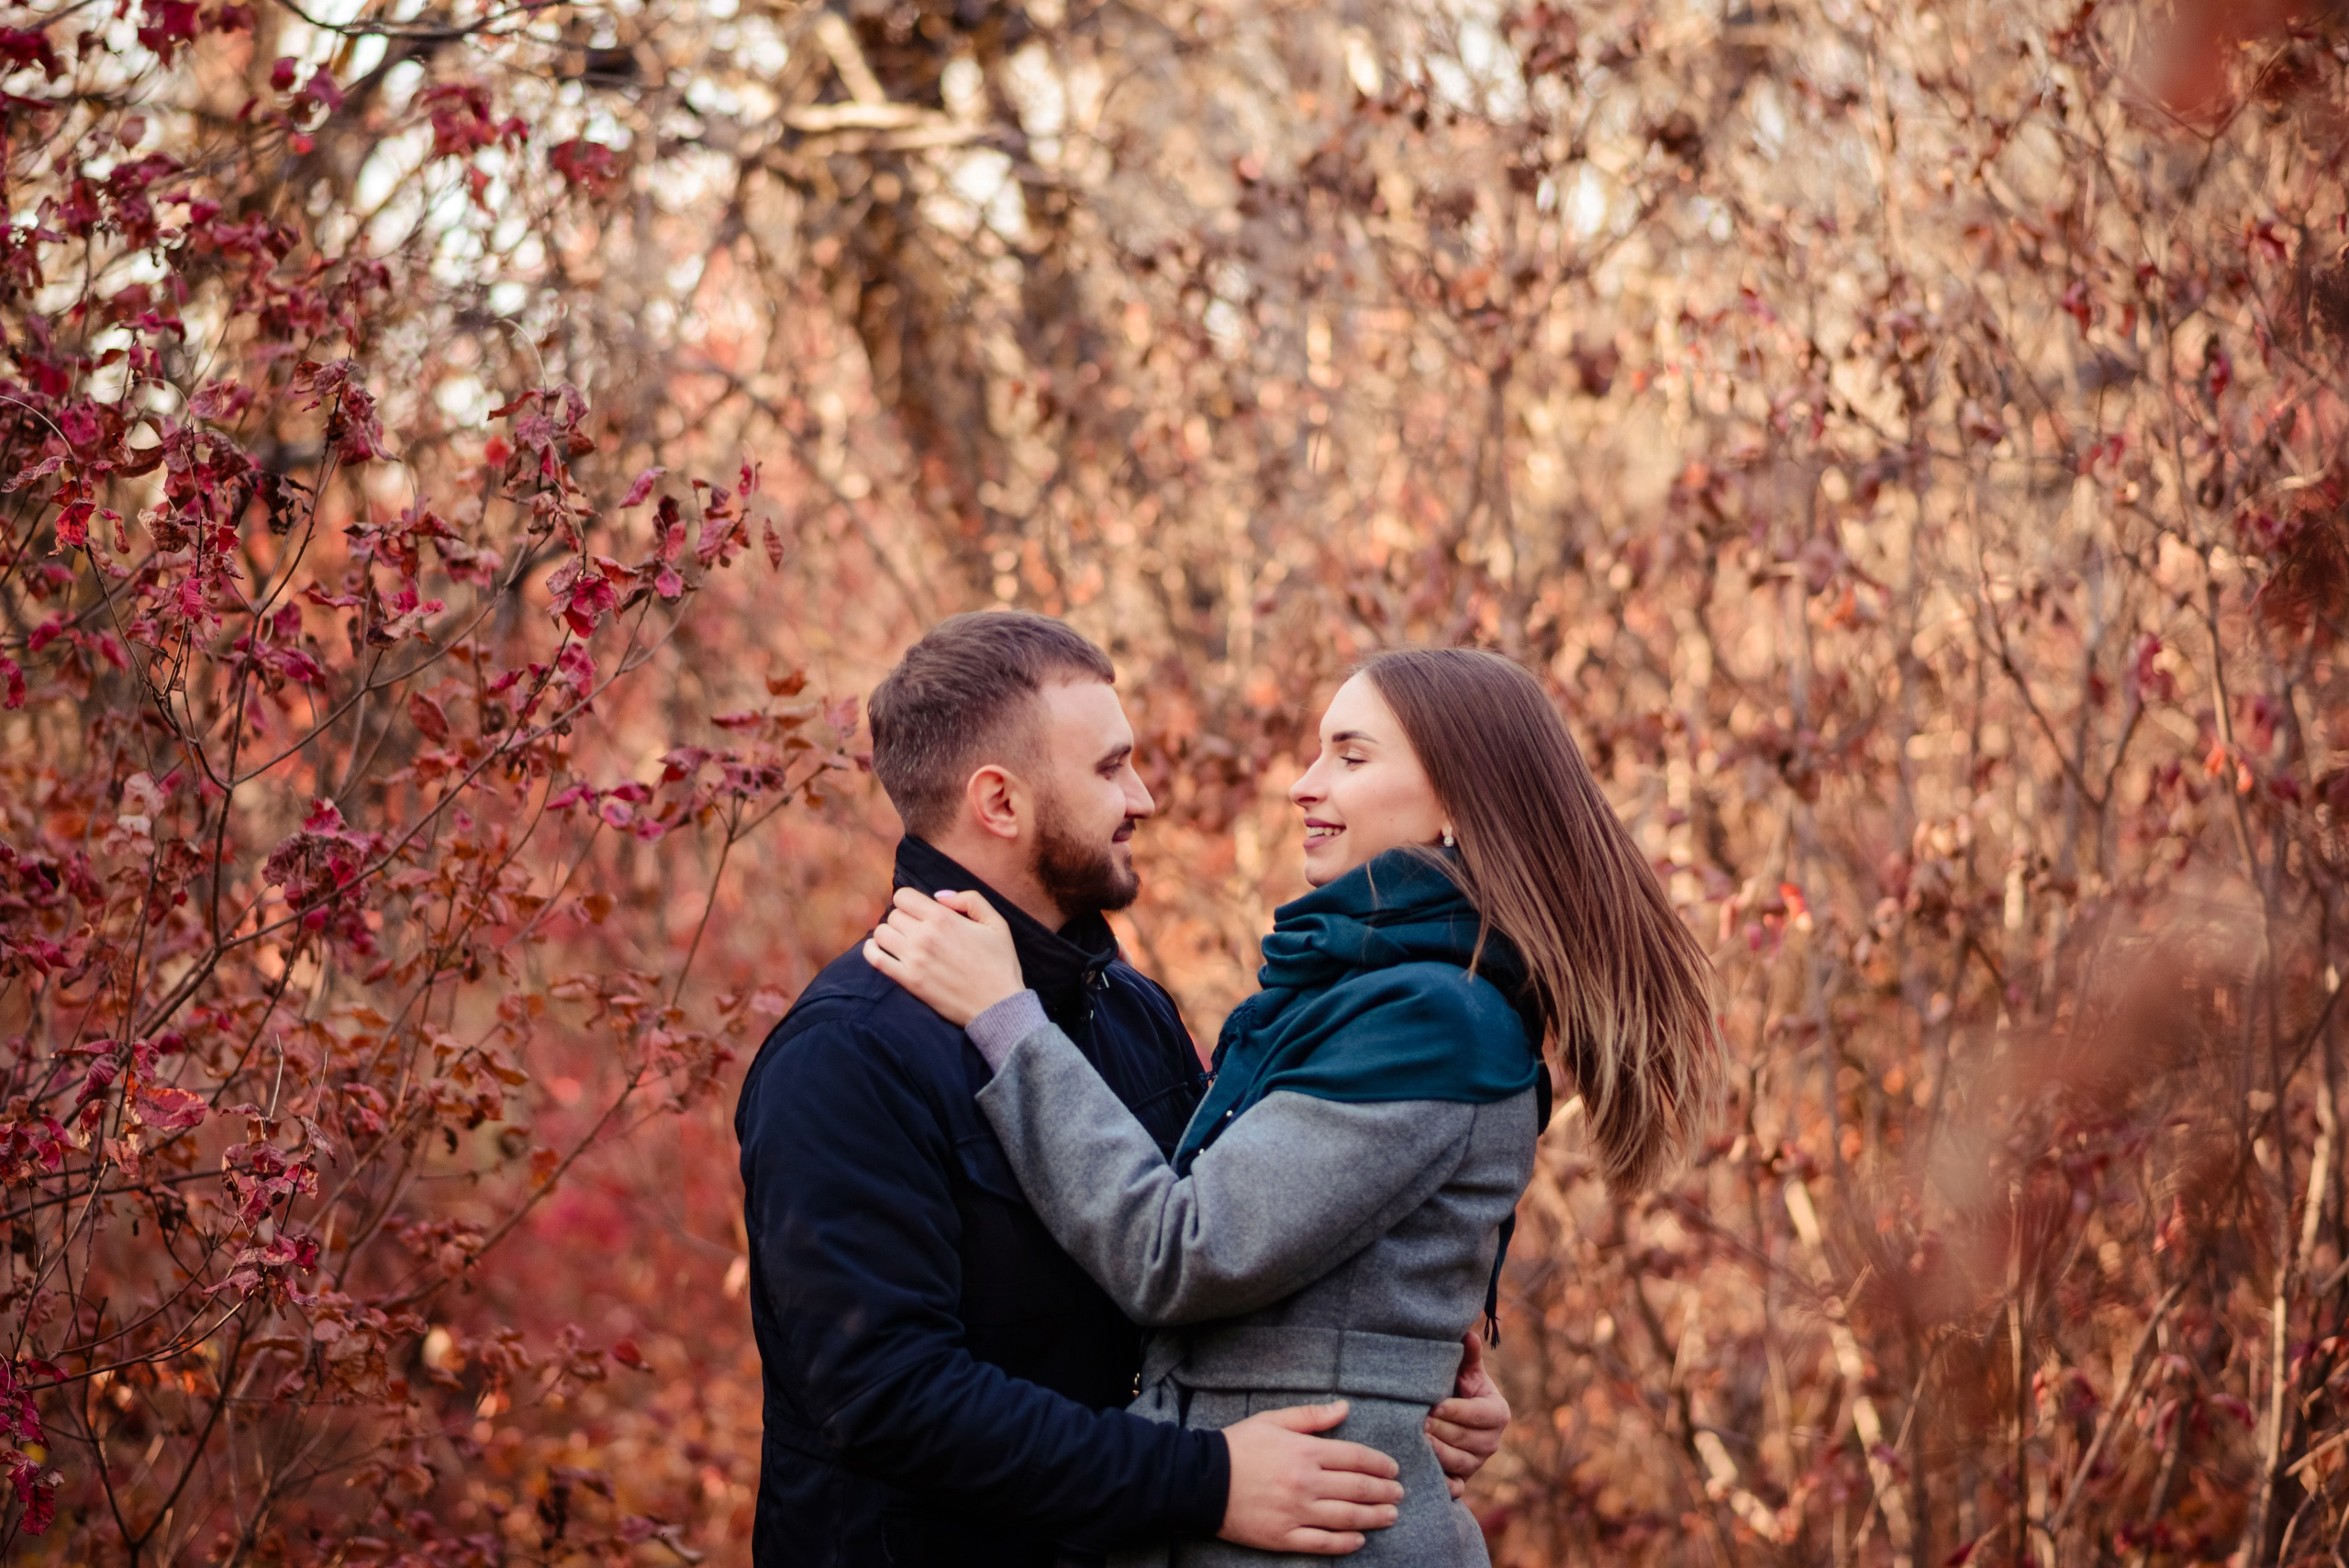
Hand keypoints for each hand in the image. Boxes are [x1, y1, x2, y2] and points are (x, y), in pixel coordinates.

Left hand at [862, 888, 1024, 1026]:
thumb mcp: (996, 923)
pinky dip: (872, 951)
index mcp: (944, 919)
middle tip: (916, 930)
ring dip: (889, 934)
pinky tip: (880, 950)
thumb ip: (970, 899)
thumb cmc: (999, 964)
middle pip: (893, 915)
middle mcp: (924, 936)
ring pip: (881, 934)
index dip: (910, 901)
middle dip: (903, 919)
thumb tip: (939, 896)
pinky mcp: (909, 981)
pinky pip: (876, 960)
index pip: (904, 896)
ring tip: (902, 941)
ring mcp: (914, 960)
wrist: (998, 1006)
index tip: (919, 912)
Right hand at [1219, 1401, 1402, 1554]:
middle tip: (1399, 1494)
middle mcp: (1307, 1483)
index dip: (1380, 1464)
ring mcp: (1297, 1512)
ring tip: (1390, 1516)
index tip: (1393, 1469)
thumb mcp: (1273, 1420)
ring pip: (1347, 1517)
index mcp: (1306, 1451)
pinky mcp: (1284, 1536)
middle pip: (1358, 1489)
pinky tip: (1359, 1540)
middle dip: (1384, 1492)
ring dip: (1374, 1517)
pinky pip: (1323, 1543)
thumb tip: (1344, 1408)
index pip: (1356, 1458)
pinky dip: (1345, 1543)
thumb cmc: (1237, 1446)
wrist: (1200, 1481)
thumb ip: (1311, 1416)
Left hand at [1427, 1333, 1508, 1499]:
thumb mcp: (1465, 1372)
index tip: (1433, 1406)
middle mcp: (1492, 1442)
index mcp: (1497, 1413)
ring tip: (1416, 1442)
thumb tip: (1468, 1334)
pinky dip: (1443, 1484)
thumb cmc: (1458, 1389)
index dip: (1456, 1412)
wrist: (1454, 1418)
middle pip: (1466, 1440)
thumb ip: (1468, 1357)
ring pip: (1459, 1463)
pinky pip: (1456, 1487)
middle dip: (1441, 1432)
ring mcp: (1479, 1463)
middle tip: (1417, 1423)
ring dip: (1437, 1454)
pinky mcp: (1465, 1480)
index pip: (1478, 1415)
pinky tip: (1425, 1474)